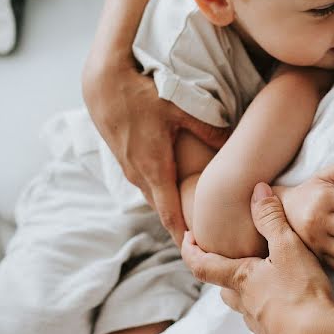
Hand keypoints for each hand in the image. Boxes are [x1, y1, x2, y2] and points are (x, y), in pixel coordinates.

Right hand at [83, 59, 229, 244]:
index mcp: (153, 169)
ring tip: (193, 217)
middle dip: (182, 225)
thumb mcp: (180, 109)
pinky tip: (173, 187)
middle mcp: (138, 174)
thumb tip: (231, 144)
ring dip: (170, 206)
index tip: (197, 251)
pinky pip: (145, 182)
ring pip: (153, 195)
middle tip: (205, 238)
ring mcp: (128, 167)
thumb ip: (208, 129)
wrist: (102, 82)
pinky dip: (160, 190)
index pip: (170, 214)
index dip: (184, 235)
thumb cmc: (141, 94)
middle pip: (163, 209)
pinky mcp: (124, 157)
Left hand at [182, 183, 333, 333]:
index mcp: (241, 280)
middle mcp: (245, 305)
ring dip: (247, 302)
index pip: (203, 265)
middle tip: (232, 262)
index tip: (189, 238)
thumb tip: (257, 189)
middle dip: (225, 276)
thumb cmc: (300, 290)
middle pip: (225, 290)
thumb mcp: (288, 246)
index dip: (191, 250)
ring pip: (245, 313)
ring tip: (259, 290)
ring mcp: (261, 329)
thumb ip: (271, 217)